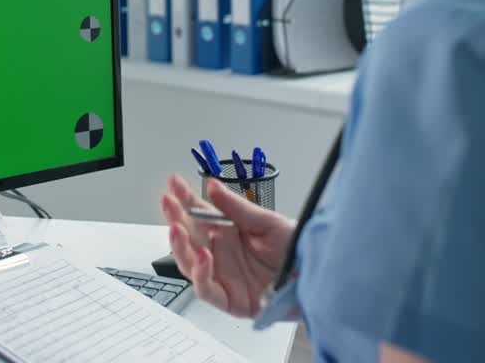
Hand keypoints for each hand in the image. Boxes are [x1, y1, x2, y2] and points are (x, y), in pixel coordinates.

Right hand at [159, 174, 295, 317]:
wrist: (316, 277)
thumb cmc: (296, 250)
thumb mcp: (266, 222)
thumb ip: (236, 208)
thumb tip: (212, 186)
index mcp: (229, 232)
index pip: (199, 213)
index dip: (184, 198)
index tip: (174, 182)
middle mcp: (222, 254)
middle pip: (188, 237)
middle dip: (174, 218)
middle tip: (168, 201)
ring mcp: (223, 276)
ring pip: (189, 263)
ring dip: (179, 246)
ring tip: (177, 227)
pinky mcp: (230, 300)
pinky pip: (206, 289)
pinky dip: (201, 273)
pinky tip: (205, 254)